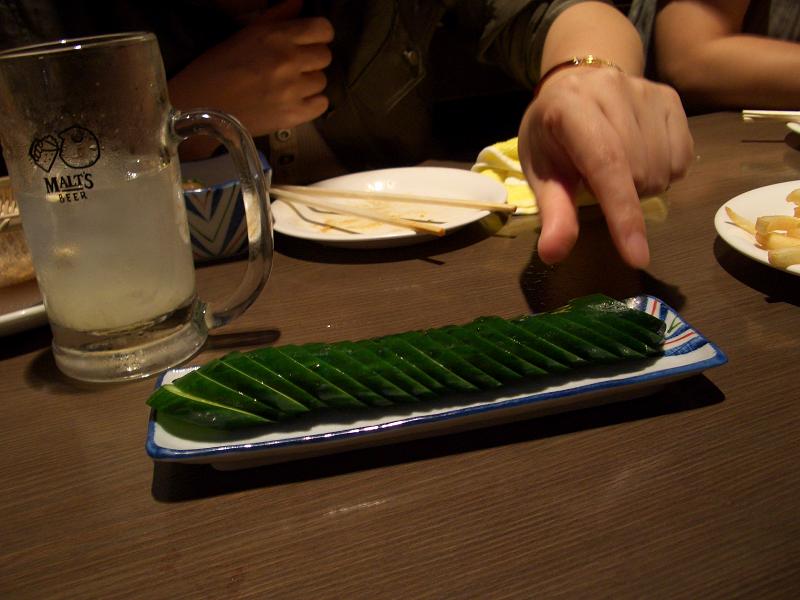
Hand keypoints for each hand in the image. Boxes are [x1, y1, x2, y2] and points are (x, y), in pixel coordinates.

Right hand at [169, 0, 332, 157]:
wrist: (201, 107)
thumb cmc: (217, 67)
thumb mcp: (245, 33)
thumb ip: (278, 16)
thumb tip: (300, 2)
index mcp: (276, 36)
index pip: (322, 29)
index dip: (319, 35)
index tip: (311, 42)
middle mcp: (288, 60)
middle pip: (324, 56)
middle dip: (312, 60)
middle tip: (294, 66)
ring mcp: (293, 90)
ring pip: (321, 81)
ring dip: (309, 83)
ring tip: (289, 86)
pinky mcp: (293, 115)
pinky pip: (321, 105)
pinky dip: (312, 103)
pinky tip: (296, 101)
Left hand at [517, 66, 693, 267]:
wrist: (575, 85)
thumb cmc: (553, 135)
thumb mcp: (541, 171)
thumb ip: (553, 212)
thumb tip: (554, 255)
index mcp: (571, 107)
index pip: (607, 165)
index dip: (623, 214)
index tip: (637, 257)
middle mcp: (613, 90)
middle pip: (639, 173)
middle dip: (621, 196)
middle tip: (594, 182)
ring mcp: (646, 92)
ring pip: (663, 169)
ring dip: (642, 186)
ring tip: (615, 168)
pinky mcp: (671, 98)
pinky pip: (682, 158)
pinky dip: (663, 172)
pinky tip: (638, 159)